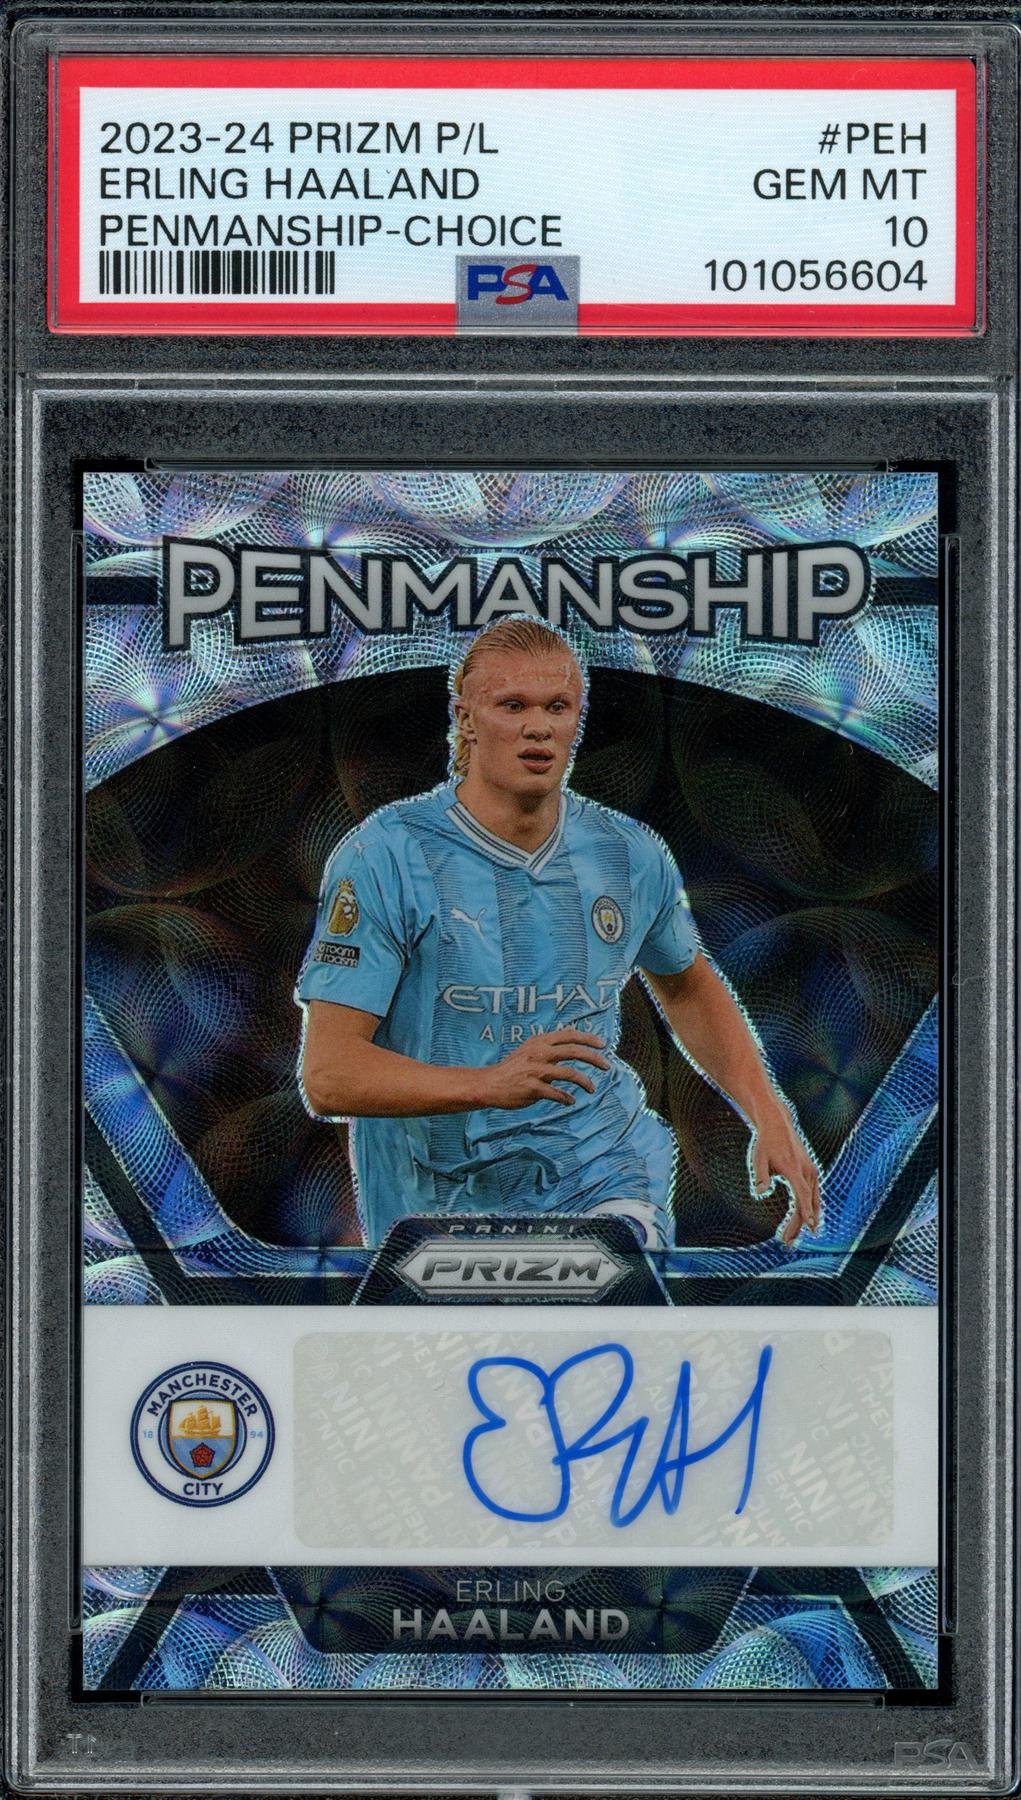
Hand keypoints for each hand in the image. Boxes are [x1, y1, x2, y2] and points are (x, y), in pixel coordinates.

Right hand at [476, 1031, 609, 1109]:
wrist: (489, 1084)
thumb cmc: (512, 1068)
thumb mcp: (530, 1049)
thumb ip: (549, 1046)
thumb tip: (572, 1037)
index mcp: (539, 1042)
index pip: (569, 1035)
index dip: (588, 1038)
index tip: (603, 1045)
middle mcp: (539, 1053)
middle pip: (573, 1052)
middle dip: (594, 1058)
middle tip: (607, 1066)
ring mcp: (535, 1071)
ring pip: (569, 1074)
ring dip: (585, 1082)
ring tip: (592, 1089)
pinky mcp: (532, 1088)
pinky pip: (556, 1094)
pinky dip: (566, 1098)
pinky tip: (570, 1101)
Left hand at [749, 1100, 820, 1244]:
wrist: (778, 1125)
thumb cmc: (765, 1143)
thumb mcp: (758, 1157)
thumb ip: (760, 1175)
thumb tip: (759, 1193)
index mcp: (794, 1169)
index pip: (802, 1194)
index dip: (806, 1211)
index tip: (810, 1226)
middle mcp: (807, 1171)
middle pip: (807, 1203)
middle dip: (799, 1225)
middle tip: (787, 1243)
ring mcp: (811, 1171)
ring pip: (812, 1201)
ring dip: (804, 1220)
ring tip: (791, 1237)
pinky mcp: (811, 1171)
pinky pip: (813, 1194)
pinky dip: (809, 1209)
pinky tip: (804, 1221)